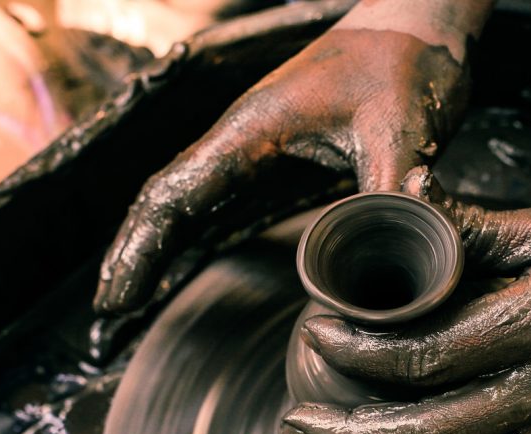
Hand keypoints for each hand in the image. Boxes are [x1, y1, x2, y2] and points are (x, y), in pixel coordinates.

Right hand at [93, 19, 470, 312]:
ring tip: (131, 294)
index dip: (142, 250)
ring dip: (159, 244)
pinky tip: (186, 257)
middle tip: (110, 309)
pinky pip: (224, 197)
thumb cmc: (406, 63)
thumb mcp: (401, 135)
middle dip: (136, 252)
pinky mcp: (281, 155)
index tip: (117, 298)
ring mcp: (259, 145)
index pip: (176, 195)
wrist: (420, 24)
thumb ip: (388, 201)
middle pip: (168, 199)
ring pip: (190, 198)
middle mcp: (244, 136)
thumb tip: (393, 266)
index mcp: (254, 128)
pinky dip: (197, 231)